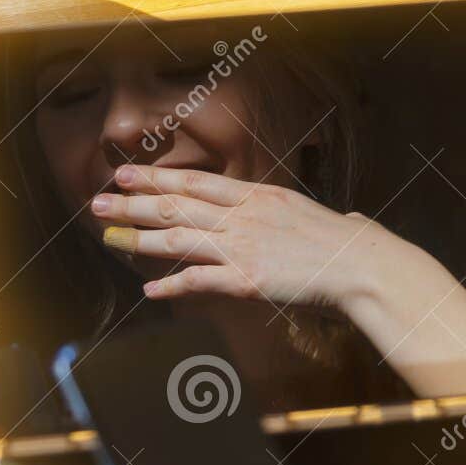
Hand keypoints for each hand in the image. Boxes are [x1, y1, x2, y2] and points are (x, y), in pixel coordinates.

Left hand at [93, 164, 465, 397]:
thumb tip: (347, 221)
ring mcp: (243, 246)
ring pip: (178, 238)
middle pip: (178, 206)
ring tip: (107, 235)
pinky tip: (148, 289)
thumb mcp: (335, 222)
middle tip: (99, 200)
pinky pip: (198, 281)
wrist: (366, 268)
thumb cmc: (356, 248)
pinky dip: (171, 285)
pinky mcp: (246, 279)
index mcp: (261, 198)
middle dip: (134, 203)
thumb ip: (328, 221)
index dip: (158, 180)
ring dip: (138, 237)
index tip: (128, 175)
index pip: (198, 184)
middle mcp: (245, 216)